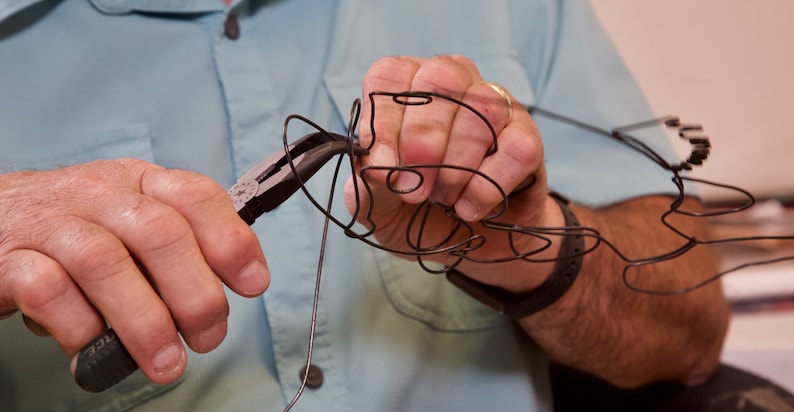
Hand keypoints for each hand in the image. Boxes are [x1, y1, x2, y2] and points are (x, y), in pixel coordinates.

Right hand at [0, 159, 268, 383]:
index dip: (231, 240)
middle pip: (160, 233)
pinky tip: (91, 349)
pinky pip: (48, 290)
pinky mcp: (8, 258)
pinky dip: (79, 327)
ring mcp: (51, 223)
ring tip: (167, 363)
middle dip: (195, 294)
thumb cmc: (75, 230)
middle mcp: (98, 194)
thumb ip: (177, 246)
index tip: (252, 285)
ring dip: (145, 322)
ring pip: (106, 263)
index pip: (195, 196)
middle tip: (208, 338)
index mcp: (138, 182)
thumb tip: (232, 288)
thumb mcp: (130, 221)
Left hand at [345, 55, 562, 291]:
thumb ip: (367, 189)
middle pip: (440, 78)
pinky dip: (488, 186)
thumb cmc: (420, 213)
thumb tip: (377, 170)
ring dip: (457, 167)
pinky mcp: (528, 137)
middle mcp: (454, 84)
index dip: (383, 122)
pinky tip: (471, 206)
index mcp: (407, 88)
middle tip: (415, 188)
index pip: (391, 76)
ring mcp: (496, 106)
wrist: (470, 244)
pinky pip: (517, 148)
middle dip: (422, 139)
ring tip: (445, 199)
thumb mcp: (381, 208)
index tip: (382, 169)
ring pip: (482, 110)